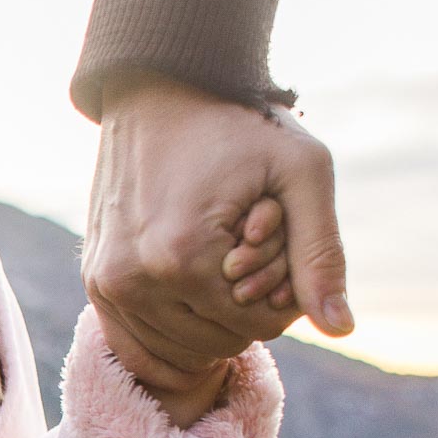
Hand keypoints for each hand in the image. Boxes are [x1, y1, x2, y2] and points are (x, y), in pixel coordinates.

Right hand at [84, 71, 350, 380]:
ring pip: (182, 349)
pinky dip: (173, 334)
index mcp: (182, 259)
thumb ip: (322, 253)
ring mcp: (107, 285)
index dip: (284, 289)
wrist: (159, 88)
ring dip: (212, 317)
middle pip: (220, 341)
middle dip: (247, 304)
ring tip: (218, 258)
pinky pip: (138, 344)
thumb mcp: (302, 172)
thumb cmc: (239, 122)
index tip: (272, 233)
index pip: (258, 326)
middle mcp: (134, 282)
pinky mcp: (96, 282)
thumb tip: (342, 329)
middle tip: (245, 242)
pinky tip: (193, 299)